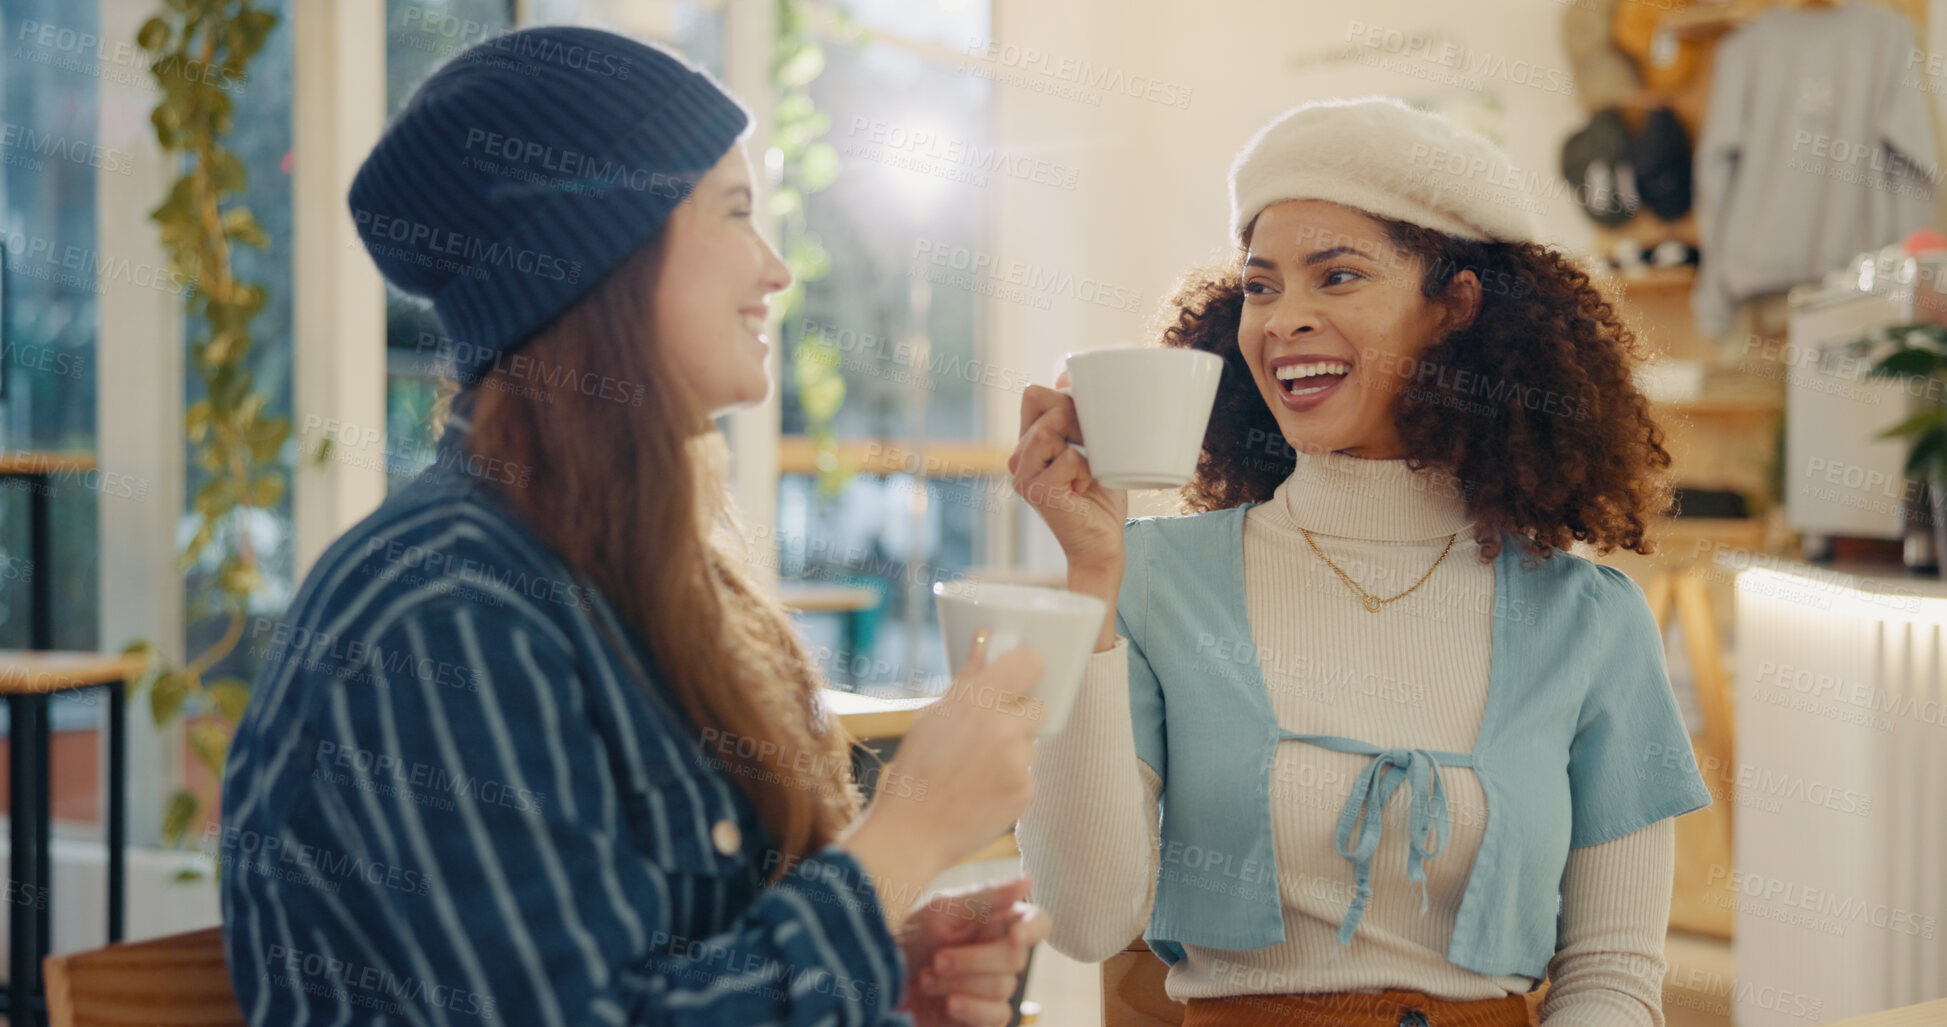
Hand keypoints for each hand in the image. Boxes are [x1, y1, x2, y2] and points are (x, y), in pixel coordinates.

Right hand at [839, 633, 1043, 930]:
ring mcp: (1017, 762)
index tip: (1023, 675)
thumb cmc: (915, 770)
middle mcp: (1002, 727)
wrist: (912, 832)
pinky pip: (1028, 775)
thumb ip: (966, 679)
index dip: (1029, 667)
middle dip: (1019, 717)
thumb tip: (982, 637)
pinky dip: (1011, 781)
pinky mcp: (1026, 792)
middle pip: (1037, 707)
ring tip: (977, 770)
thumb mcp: (933, 717)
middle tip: (991, 733)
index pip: (1030, 663)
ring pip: (1031, 744)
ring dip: (1013, 752)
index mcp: (975, 701)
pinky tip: (982, 791)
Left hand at [900, 877, 1050, 1026]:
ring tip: (926, 978)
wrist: (875, 981)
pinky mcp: (982, 1018)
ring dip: (960, 983)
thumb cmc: (907, 939)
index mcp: (994, 922)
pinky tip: (948, 1003)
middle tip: (937, 959)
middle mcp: (999, 954)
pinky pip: (998, 1016)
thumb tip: (1028, 879)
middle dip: (973, 959)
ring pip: (1003, 987)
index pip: (1037, 922)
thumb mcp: (941, 912)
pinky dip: (971, 1009)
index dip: (1032, 929)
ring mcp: (992, 988)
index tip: (1014, 935)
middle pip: (1017, 958)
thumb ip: (986, 897)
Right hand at [1008, 374, 1126, 578]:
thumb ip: (1077, 417)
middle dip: (1076, 419)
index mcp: (1028, 443)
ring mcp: (1023, 474)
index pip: (1033, 395)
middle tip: (1092, 450)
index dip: (1063, 398)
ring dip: (1080, 445)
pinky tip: (1083, 491)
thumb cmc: (1101, 499)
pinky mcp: (1036, 491)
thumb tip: (1065, 374)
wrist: (1101, 544)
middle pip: (1041, 405)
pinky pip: (1066, 458)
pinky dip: (1086, 471)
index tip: (1086, 427)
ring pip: (1048, 429)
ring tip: (1087, 471)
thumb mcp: (1092, 448)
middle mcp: (1018, 457)